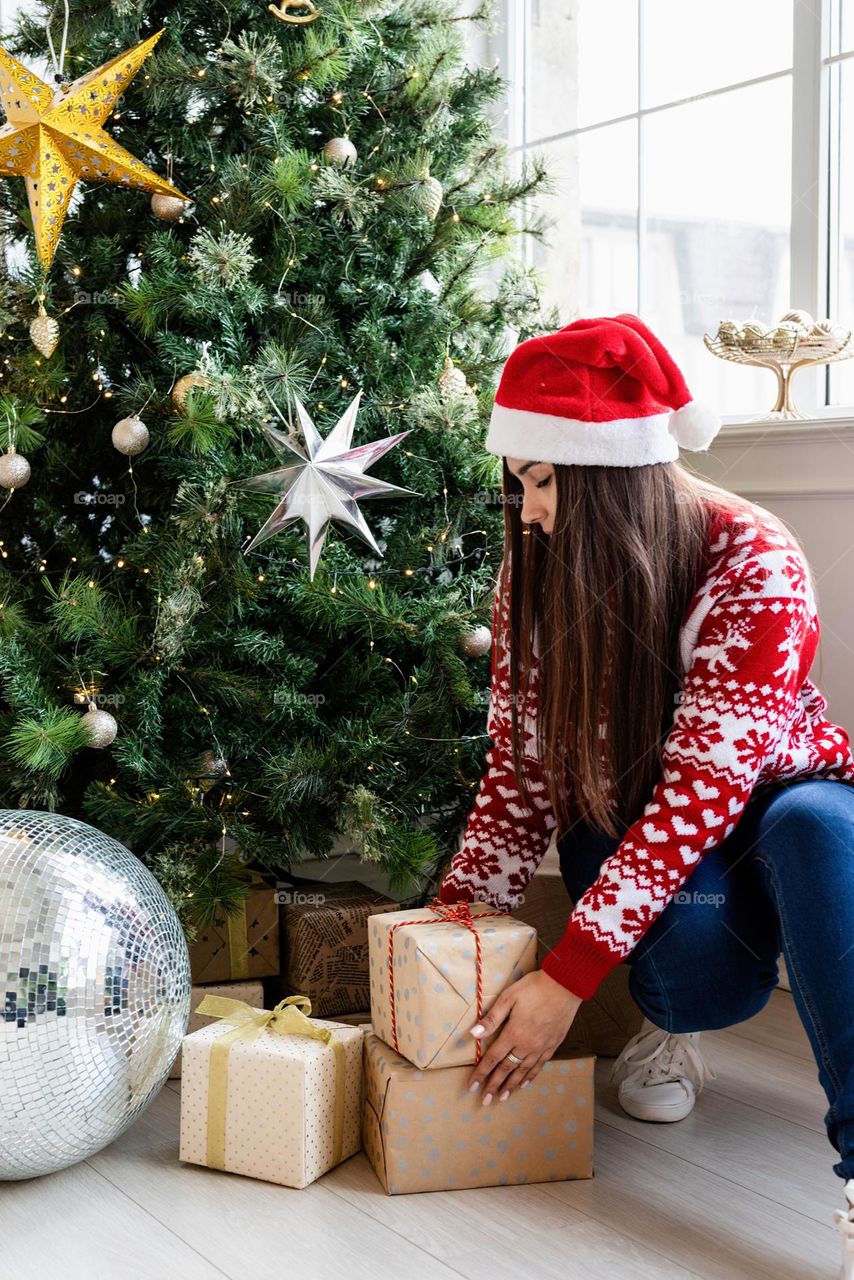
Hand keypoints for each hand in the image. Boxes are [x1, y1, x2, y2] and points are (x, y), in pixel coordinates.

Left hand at [465, 969, 582, 1105]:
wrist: (565, 986)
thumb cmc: (534, 988)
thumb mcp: (509, 998)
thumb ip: (492, 1018)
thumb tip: (473, 1034)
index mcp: (514, 1033)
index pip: (493, 1058)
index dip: (481, 1073)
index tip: (471, 1087)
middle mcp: (527, 1045)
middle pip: (507, 1069)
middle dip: (494, 1085)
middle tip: (484, 1101)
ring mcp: (541, 1047)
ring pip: (523, 1071)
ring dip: (511, 1085)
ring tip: (502, 1097)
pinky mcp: (552, 1045)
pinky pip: (539, 1066)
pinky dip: (530, 1076)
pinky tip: (524, 1083)